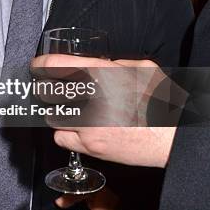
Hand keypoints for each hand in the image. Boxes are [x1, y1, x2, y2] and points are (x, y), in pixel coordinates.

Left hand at [31, 54, 177, 166]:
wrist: (171, 137)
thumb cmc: (160, 101)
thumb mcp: (141, 68)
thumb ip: (115, 64)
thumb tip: (99, 65)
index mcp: (101, 74)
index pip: (56, 65)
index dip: (41, 64)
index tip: (37, 65)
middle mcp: (90, 97)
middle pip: (47, 91)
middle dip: (45, 89)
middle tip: (47, 88)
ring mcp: (88, 123)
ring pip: (52, 115)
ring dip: (56, 111)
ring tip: (68, 110)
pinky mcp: (90, 145)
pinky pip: (61, 137)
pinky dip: (64, 133)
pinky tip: (76, 129)